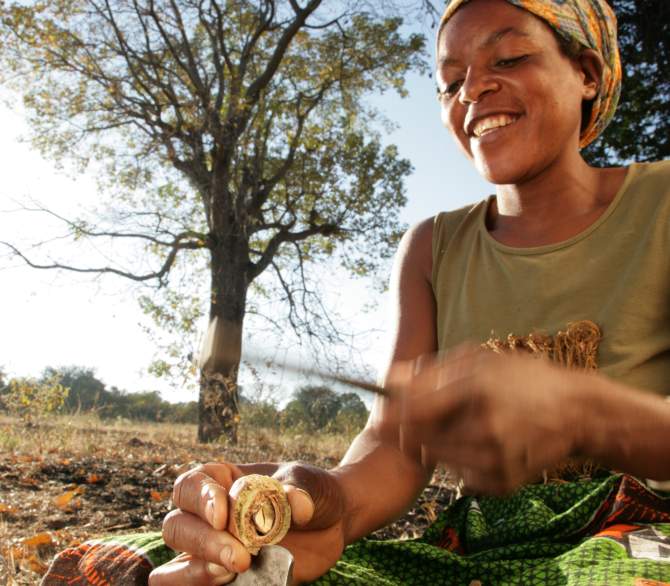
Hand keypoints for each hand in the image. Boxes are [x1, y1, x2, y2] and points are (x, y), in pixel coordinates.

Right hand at [148, 461, 345, 584]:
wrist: (332, 521)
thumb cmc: (312, 491)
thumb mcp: (308, 483)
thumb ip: (298, 490)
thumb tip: (297, 506)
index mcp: (219, 481)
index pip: (189, 486)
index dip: (200, 500)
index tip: (222, 515)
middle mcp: (206, 517)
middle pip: (177, 528)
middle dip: (205, 543)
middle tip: (242, 557)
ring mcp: (212, 553)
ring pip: (173, 570)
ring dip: (198, 573)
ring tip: (239, 570)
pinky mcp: (224, 581)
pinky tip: (234, 585)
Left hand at [384, 345, 587, 493]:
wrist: (577, 413)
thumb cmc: (524, 378)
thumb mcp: (481, 360)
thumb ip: (433, 370)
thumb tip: (389, 377)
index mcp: (478, 390)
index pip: (415, 411)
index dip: (391, 416)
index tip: (380, 417)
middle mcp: (486, 428)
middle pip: (420, 440)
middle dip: (412, 432)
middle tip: (420, 421)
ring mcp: (497, 459)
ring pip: (438, 458)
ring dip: (438, 444)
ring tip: (463, 426)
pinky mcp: (504, 482)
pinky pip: (461, 475)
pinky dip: (462, 460)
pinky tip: (482, 445)